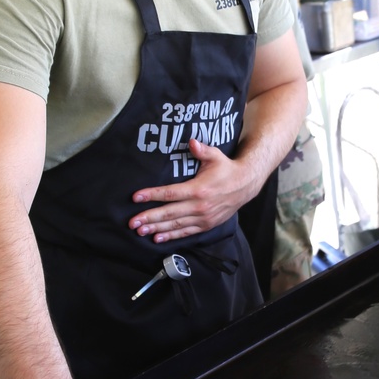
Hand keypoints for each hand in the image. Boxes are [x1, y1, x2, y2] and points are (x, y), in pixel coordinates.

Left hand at [129, 139, 254, 243]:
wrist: (246, 185)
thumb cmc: (227, 169)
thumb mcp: (216, 156)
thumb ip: (202, 150)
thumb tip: (191, 142)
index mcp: (199, 189)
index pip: (170, 193)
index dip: (152, 195)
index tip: (136, 197)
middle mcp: (199, 206)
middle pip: (169, 213)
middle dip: (149, 217)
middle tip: (132, 222)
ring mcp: (203, 218)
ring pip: (176, 225)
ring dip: (157, 228)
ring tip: (140, 231)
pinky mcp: (206, 225)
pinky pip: (186, 232)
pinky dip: (171, 236)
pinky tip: (158, 237)